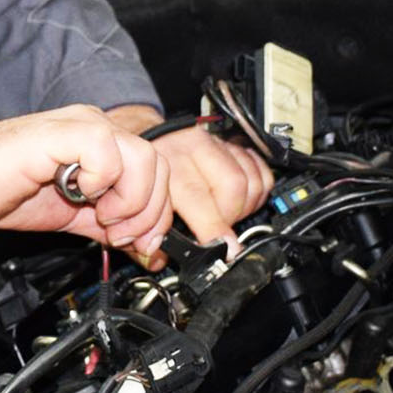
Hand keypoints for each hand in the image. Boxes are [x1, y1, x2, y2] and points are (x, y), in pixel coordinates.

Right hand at [0, 104, 172, 256]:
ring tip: (98, 219)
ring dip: (130, 201)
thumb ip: (108, 227)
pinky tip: (77, 196)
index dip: (157, 213)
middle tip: (117, 236)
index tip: (139, 243)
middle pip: (158, 163)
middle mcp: (91, 125)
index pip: (158, 169)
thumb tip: (146, 248)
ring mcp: (75, 125)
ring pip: (142, 156)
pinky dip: (103, 181)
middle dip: (148, 213)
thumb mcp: (68, 216)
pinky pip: (105, 149)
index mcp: (97, 141)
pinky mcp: (55, 134)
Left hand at [108, 103, 273, 249]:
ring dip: (243, 209)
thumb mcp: (131, 198)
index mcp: (163, 166)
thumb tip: (157, 262)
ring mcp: (213, 144)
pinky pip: (260, 174)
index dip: (212, 230)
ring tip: (224, 215)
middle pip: (230, 190)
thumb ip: (140, 234)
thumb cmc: (136, 169)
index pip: (195, 197)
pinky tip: (238, 199)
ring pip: (248, 183)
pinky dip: (256, 193)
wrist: (139, 129)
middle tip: (218, 236)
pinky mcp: (230, 143)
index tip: (221, 251)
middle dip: (228, 222)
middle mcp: (190, 151)